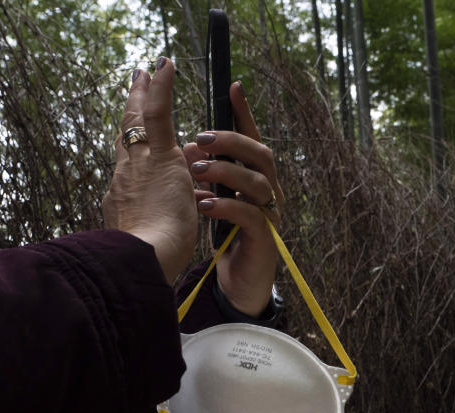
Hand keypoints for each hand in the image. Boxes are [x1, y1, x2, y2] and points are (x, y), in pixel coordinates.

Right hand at [102, 57, 196, 284]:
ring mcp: (138, 165)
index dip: (130, 145)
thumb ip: (175, 214)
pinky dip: (161, 89)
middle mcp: (125, 178)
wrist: (145, 260)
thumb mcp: (161, 235)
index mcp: (126, 199)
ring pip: (139, 123)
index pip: (130, 167)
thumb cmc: (153, 261)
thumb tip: (193, 201)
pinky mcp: (157, 158)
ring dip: (146, 94)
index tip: (129, 130)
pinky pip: (158, 116)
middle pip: (127, 137)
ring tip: (150, 70)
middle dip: (131, 110)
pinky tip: (165, 64)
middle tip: (135, 84)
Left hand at [182, 81, 284, 316]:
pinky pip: (250, 215)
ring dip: (225, 172)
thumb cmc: (225, 237)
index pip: (252, 139)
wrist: (237, 283)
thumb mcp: (211, 198)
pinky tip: (203, 204)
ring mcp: (269, 215)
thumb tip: (185, 147)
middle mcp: (267, 192)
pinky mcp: (263, 239)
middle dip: (231, 142)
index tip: (234, 86)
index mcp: (254, 178)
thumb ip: (204, 175)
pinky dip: (225, 206)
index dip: (244, 114)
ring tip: (196, 171)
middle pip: (261, 154)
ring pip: (257, 182)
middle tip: (199, 139)